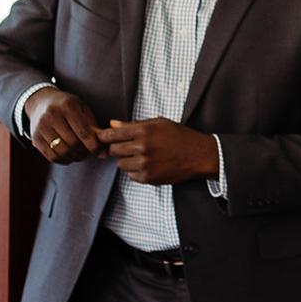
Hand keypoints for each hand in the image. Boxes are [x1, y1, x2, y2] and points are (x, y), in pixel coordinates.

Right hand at [25, 87, 104, 163]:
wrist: (42, 101)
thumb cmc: (69, 107)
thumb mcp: (83, 110)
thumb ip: (94, 128)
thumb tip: (104, 152)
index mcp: (68, 106)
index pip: (83, 132)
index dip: (94, 145)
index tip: (100, 152)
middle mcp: (53, 115)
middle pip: (73, 143)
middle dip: (84, 152)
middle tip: (88, 152)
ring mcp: (41, 127)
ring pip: (62, 151)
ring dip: (74, 157)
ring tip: (80, 155)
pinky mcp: (35, 137)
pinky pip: (51, 156)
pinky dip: (63, 160)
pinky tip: (69, 156)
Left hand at [97, 118, 218, 184]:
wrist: (199, 155)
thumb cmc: (180, 136)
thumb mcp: (159, 123)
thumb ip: (133, 124)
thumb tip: (112, 124)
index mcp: (144, 130)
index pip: (113, 134)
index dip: (104, 136)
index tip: (101, 138)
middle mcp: (143, 147)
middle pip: (114, 150)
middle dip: (118, 148)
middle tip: (129, 147)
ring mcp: (145, 163)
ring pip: (120, 164)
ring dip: (126, 160)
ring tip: (141, 156)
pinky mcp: (148, 177)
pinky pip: (130, 175)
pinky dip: (136, 171)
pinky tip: (148, 164)